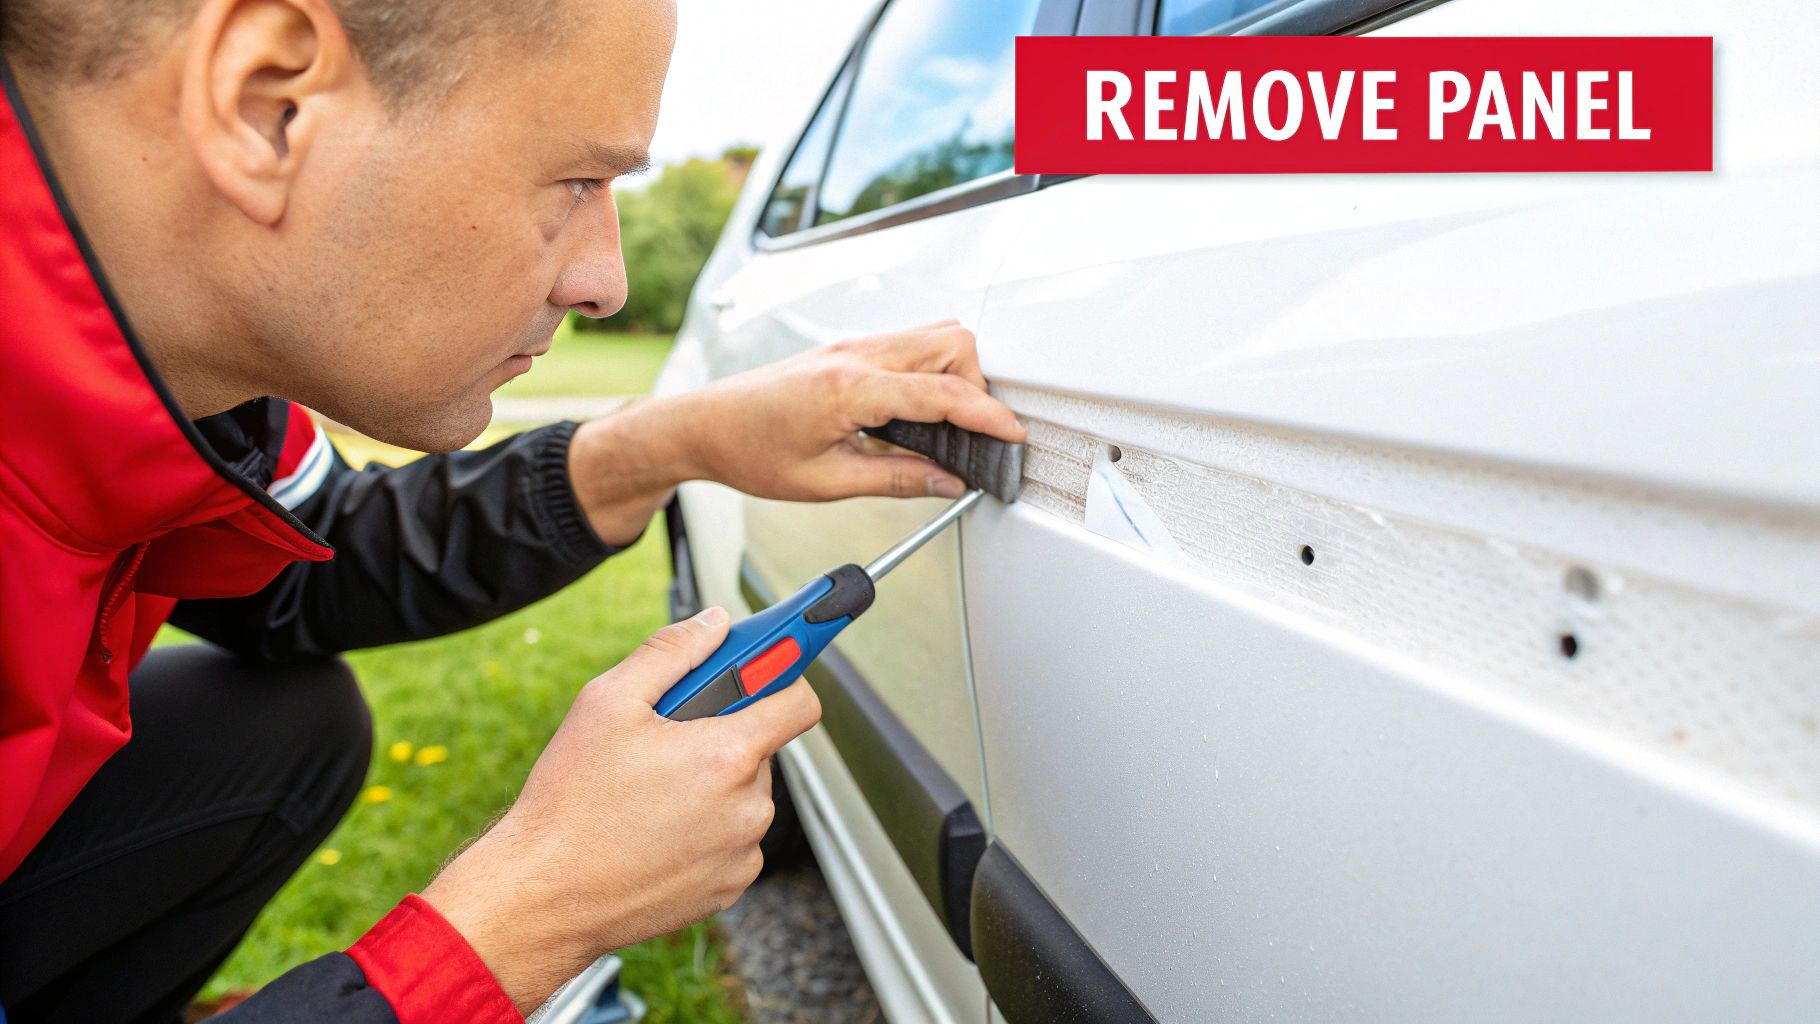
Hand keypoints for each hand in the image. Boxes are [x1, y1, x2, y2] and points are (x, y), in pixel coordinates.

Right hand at [421, 608, 820, 1011]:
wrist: (544, 895)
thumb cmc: (571, 800)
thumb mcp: (608, 702)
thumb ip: (671, 652)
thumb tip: (714, 624)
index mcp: (727, 754)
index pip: (799, 702)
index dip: (783, 677)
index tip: (770, 667)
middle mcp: (748, 807)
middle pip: (760, 748)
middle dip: (722, 735)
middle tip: (666, 742)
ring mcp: (742, 852)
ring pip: (744, 795)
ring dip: (713, 785)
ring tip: (649, 793)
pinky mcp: (729, 887)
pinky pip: (733, 840)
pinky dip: (706, 829)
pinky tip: (655, 831)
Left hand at [566, 321, 1025, 542]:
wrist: (702, 426)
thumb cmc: (748, 452)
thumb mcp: (826, 483)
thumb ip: (896, 480)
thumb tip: (947, 482)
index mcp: (849, 388)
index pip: (943, 393)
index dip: (989, 416)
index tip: (1012, 436)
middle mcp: (855, 354)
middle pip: (952, 345)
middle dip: (977, 388)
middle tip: (972, 435)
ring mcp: (851, 345)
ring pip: (934, 335)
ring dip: (956, 374)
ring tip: (947, 424)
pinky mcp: (847, 348)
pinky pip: (909, 343)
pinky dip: (930, 370)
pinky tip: (917, 409)